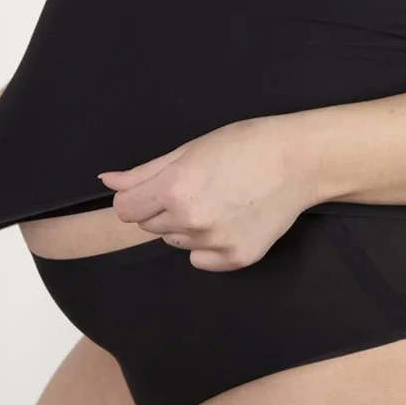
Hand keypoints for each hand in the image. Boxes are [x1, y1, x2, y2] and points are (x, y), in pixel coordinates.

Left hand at [97, 118, 310, 271]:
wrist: (298, 161)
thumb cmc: (244, 145)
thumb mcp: (189, 149)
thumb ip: (143, 172)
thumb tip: (107, 182)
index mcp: (173, 190)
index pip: (125, 211)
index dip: (136, 198)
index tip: (156, 188)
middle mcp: (190, 221)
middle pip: (150, 226)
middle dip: (163, 208)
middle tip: (197, 186)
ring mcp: (214, 244)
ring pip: (177, 242)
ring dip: (186, 226)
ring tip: (218, 199)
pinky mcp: (235, 259)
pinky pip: (201, 259)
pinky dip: (209, 245)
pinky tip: (231, 219)